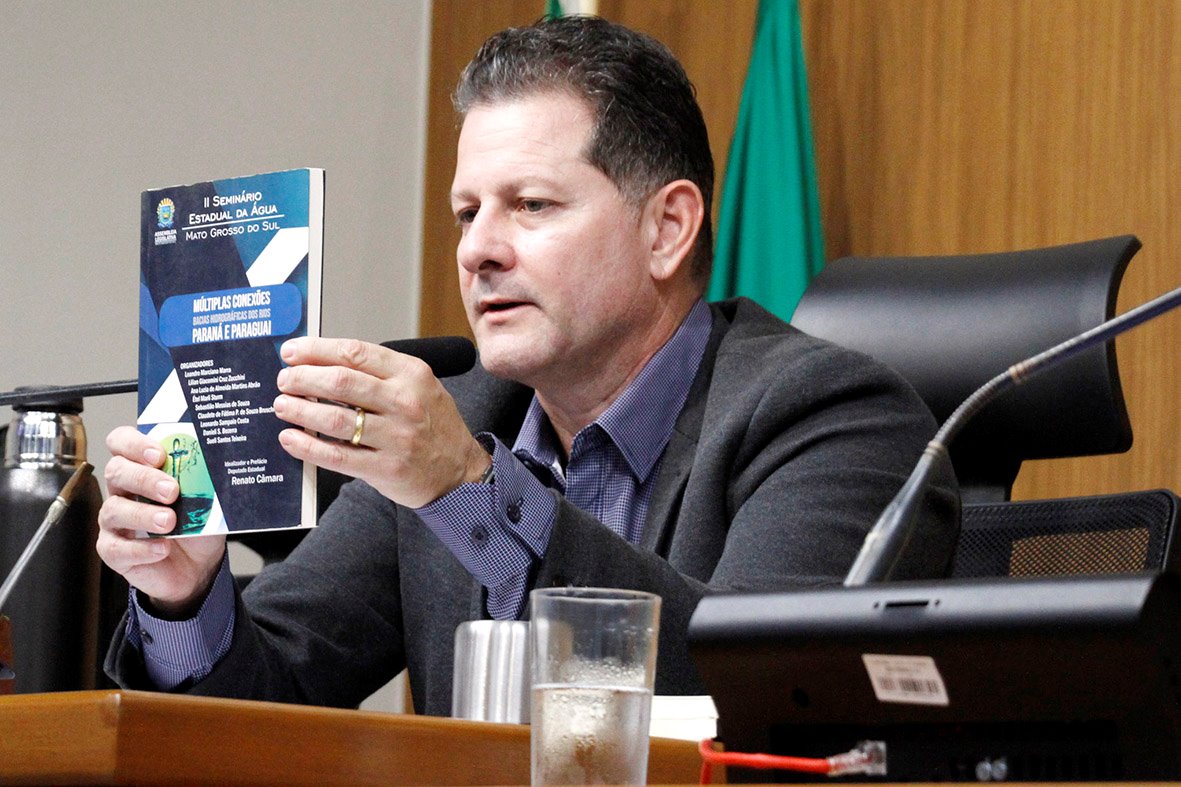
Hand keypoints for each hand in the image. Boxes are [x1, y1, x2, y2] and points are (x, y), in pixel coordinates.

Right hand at [96, 426, 225, 617]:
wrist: (199, 564)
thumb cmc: (197, 523)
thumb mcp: (205, 497)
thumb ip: (201, 479)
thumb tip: (214, 464)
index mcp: (141, 468)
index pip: (121, 442)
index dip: (134, 444)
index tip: (159, 454)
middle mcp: (122, 490)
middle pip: (116, 471)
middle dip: (144, 478)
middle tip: (171, 491)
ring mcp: (114, 521)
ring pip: (114, 510)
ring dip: (143, 514)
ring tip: (169, 522)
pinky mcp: (113, 550)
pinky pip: (116, 547)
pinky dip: (141, 548)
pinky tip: (163, 548)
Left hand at [273, 337, 490, 507]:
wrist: (460, 471)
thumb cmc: (432, 425)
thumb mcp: (419, 386)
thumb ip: (379, 373)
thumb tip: (324, 363)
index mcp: (411, 374)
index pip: (355, 352)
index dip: (316, 350)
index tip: (292, 352)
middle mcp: (405, 402)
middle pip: (340, 382)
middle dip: (302, 378)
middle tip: (285, 380)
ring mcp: (396, 437)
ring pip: (333, 419)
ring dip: (299, 410)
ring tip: (282, 406)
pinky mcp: (385, 468)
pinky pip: (336, 456)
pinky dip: (307, 447)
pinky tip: (290, 438)